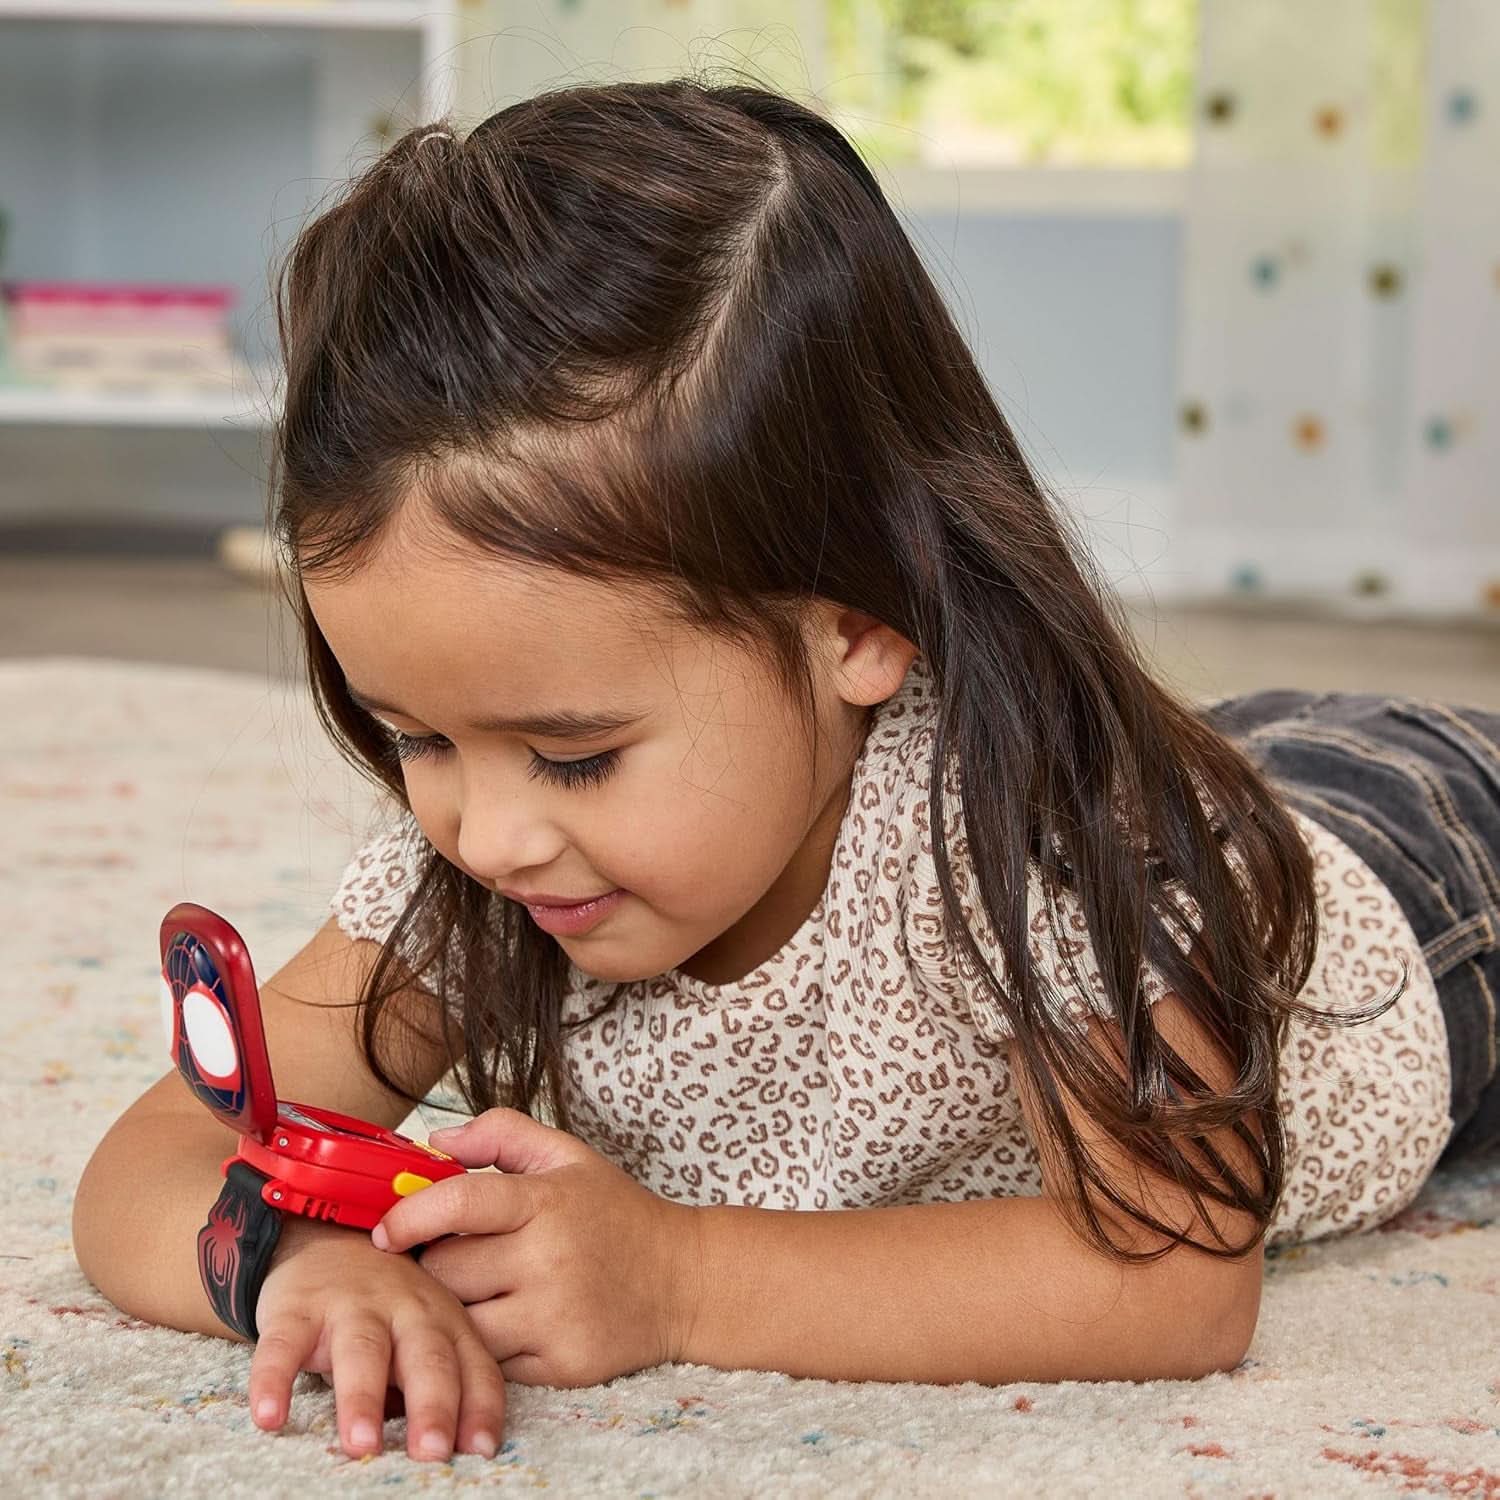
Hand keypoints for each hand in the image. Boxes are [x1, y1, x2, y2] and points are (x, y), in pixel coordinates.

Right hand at [249, 1219, 505, 1461]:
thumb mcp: (430, 1335)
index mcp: (447, 1322)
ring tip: (361, 1445)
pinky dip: (273, 1381)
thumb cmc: (393, 1311)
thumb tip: (457, 1449)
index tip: (481, 1449)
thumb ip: (447, 1383)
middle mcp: (407, 1311)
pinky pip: (283, 1347)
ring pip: (361, 1351)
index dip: (479, 1407)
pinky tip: (268, 1418)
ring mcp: (352, 1306)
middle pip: (425, 1357)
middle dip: (432, 1405)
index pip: (472, 1368)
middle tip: (432, 1452)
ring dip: (362, 1398)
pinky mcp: (296, 1310)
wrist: (331, 1241)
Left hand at [370, 1107, 701, 1386]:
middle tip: (440, 1261)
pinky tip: (500, 1324)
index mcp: (547, 1201)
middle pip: (446, 1273)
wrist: (683, 1280)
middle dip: (432, 1267)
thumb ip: (501, 1134)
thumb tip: (436, 1141)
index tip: (385, 1230)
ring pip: (461, 1324)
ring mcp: (554, 1317)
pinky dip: (486, 1346)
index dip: (409, 1215)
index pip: (458, 1204)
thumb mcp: (568, 1156)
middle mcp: (549, 1259)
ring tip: (467, 1294)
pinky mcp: (561, 1365)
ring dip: (453, 1312)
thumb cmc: (615, 1213)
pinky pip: (492, 1363)